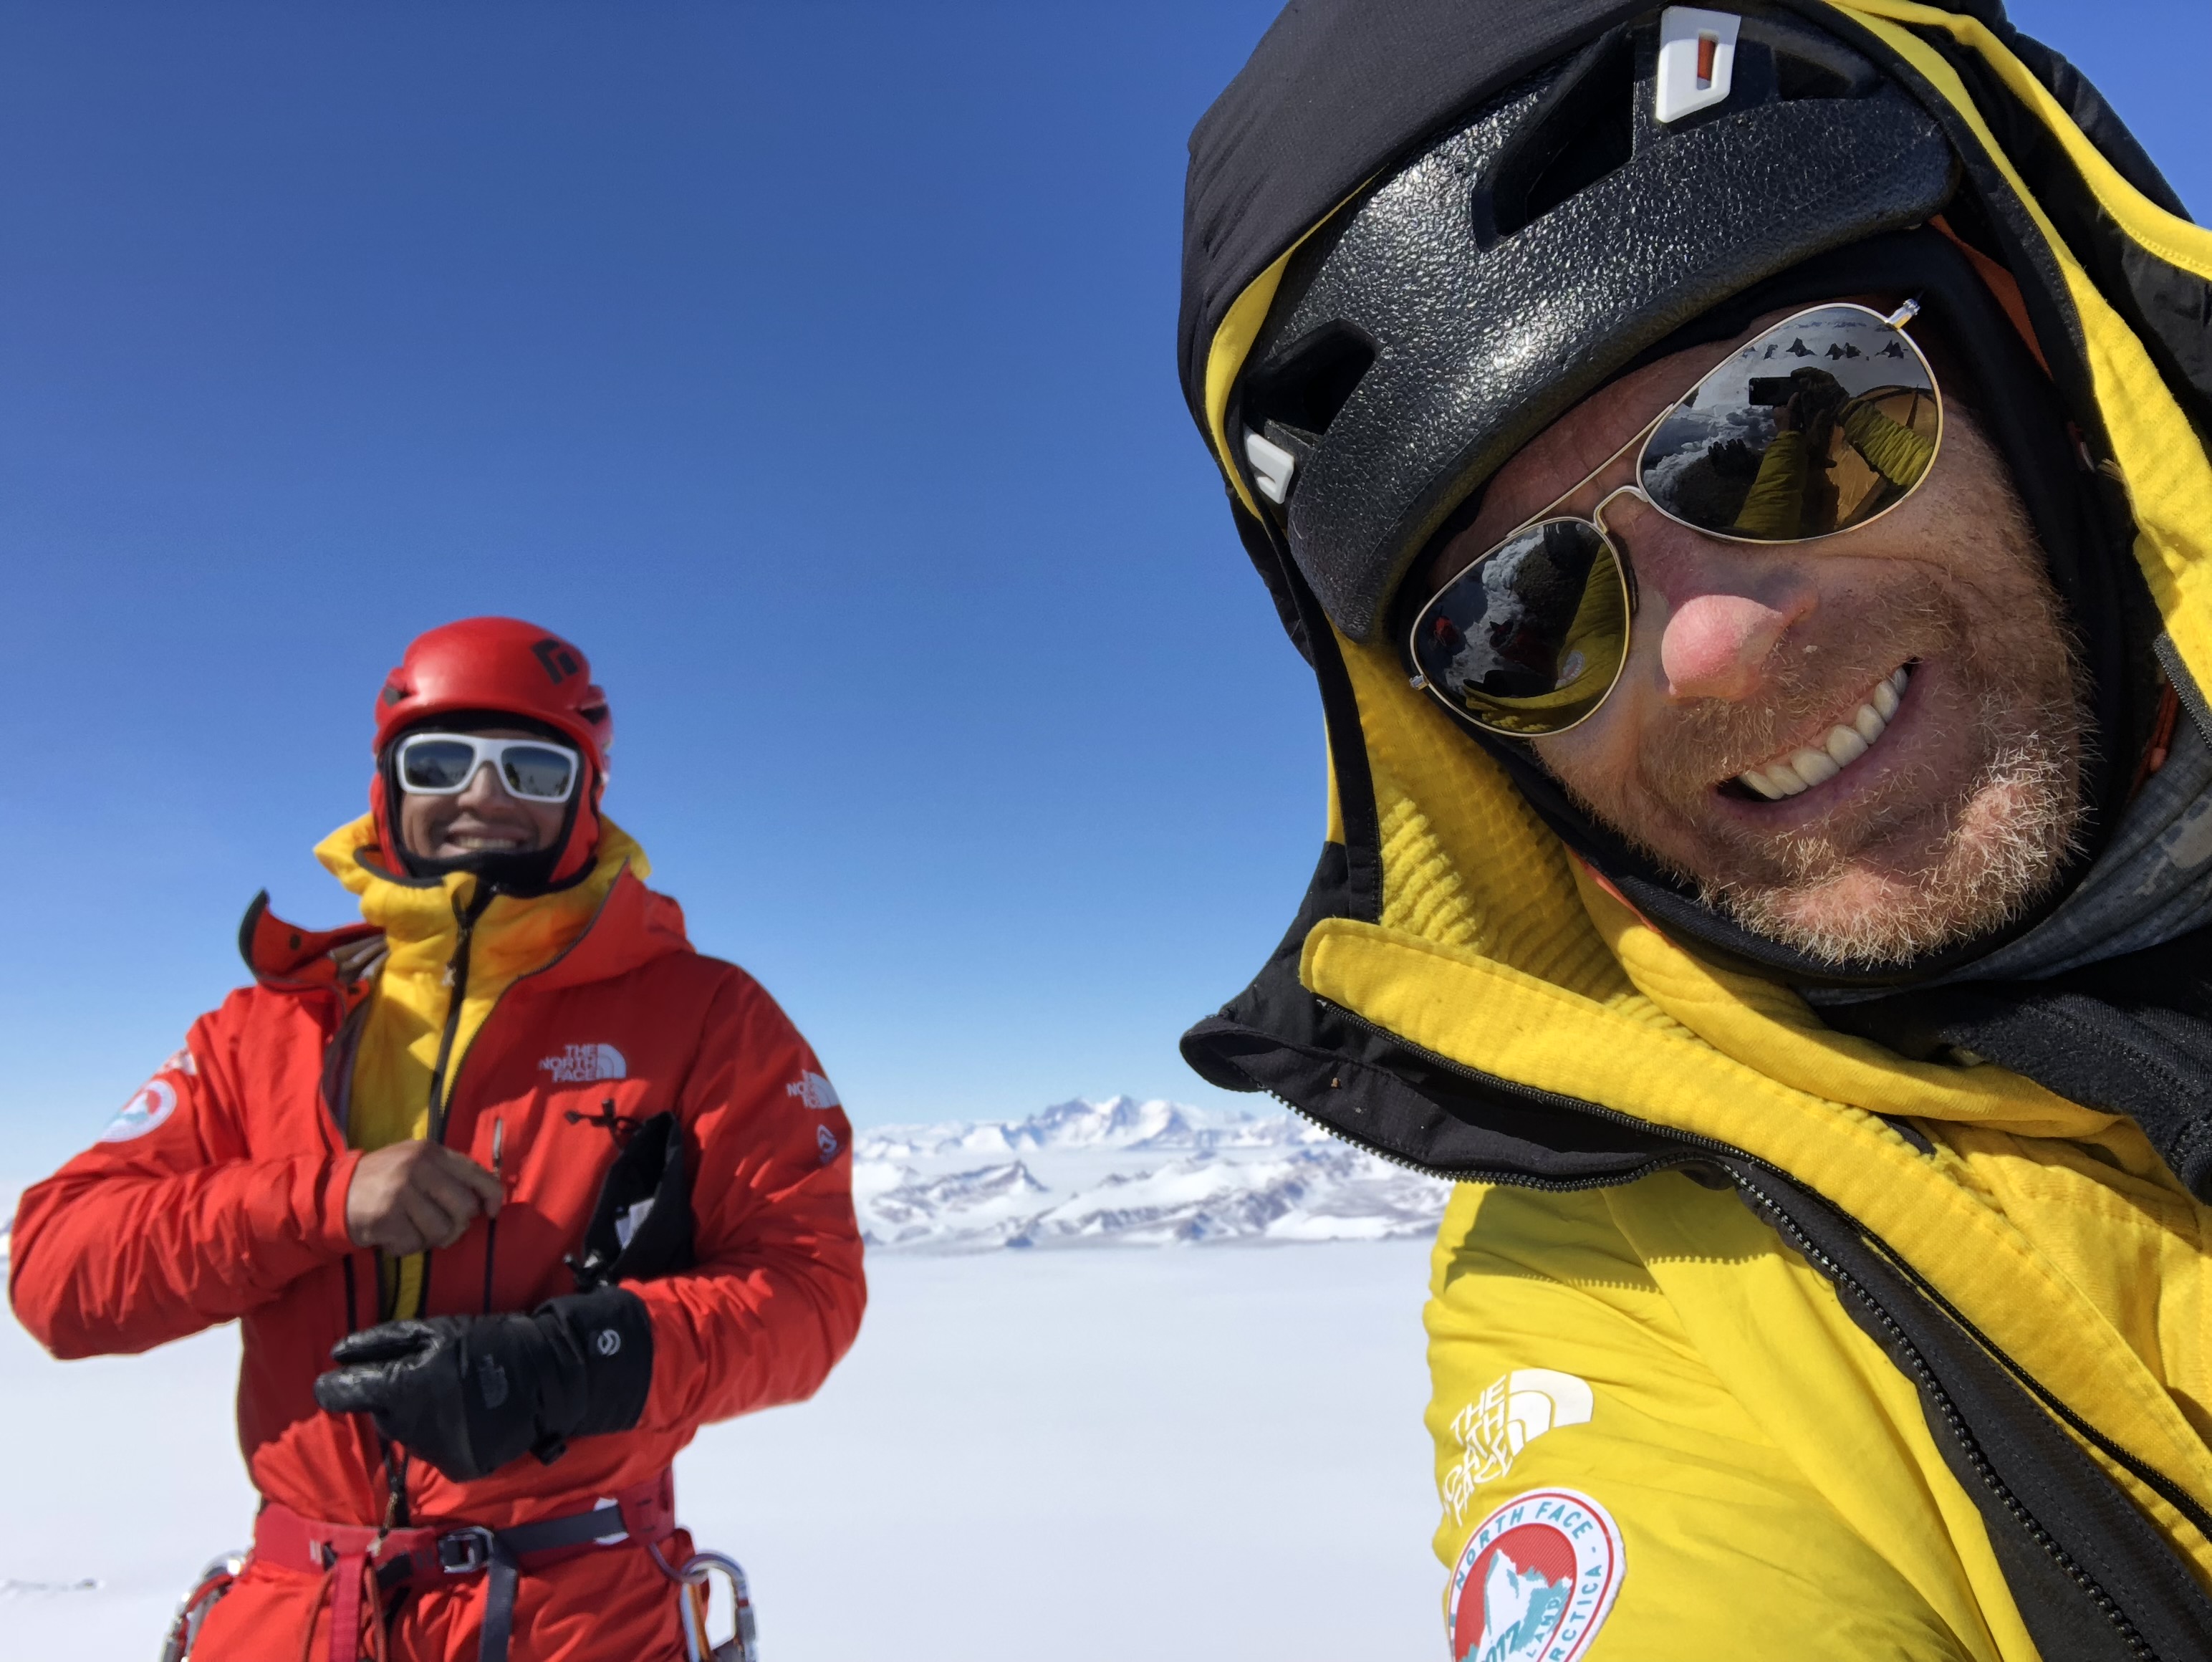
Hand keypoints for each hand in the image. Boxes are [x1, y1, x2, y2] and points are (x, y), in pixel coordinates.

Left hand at [313, 1290, 654, 1480]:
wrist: (551, 1375)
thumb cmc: (490, 1342)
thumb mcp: (437, 1329)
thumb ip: (383, 1342)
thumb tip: (336, 1354)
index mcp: (403, 1387)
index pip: (344, 1395)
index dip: (335, 1388)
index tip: (333, 1383)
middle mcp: (413, 1426)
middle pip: (381, 1416)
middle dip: (392, 1398)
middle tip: (424, 1378)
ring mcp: (437, 1451)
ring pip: (408, 1435)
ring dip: (419, 1417)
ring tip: (451, 1396)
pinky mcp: (460, 1467)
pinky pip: (437, 1452)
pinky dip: (445, 1436)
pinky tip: (467, 1416)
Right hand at [345, 1142, 502, 1253]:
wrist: (332, 1193)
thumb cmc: (384, 1181)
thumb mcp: (416, 1164)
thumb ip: (449, 1175)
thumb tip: (486, 1200)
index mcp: (432, 1152)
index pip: (478, 1175)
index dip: (493, 1198)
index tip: (492, 1214)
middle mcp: (419, 1167)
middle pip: (465, 1209)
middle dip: (456, 1225)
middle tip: (436, 1226)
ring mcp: (401, 1191)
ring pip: (442, 1231)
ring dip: (428, 1239)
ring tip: (410, 1229)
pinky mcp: (386, 1217)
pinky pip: (415, 1244)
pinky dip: (405, 1247)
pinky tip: (391, 1236)